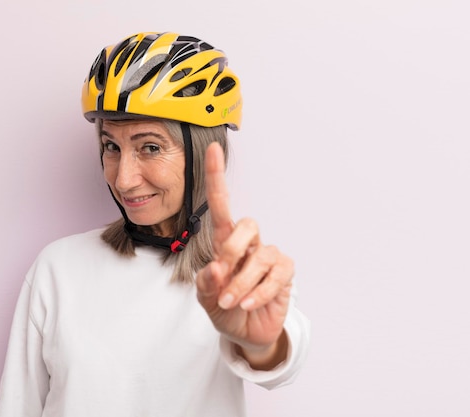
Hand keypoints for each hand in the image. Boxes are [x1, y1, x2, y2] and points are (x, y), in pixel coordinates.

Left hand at [196, 142, 293, 368]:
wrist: (246, 333)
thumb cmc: (225, 309)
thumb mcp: (206, 298)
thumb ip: (206, 283)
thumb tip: (217, 268)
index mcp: (226, 242)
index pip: (222, 205)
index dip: (217, 177)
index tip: (213, 149)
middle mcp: (249, 244)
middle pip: (247, 224)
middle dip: (232, 251)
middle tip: (222, 280)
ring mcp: (268, 256)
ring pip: (261, 254)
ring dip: (242, 282)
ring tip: (232, 302)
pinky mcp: (285, 272)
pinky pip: (276, 274)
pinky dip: (259, 292)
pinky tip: (249, 304)